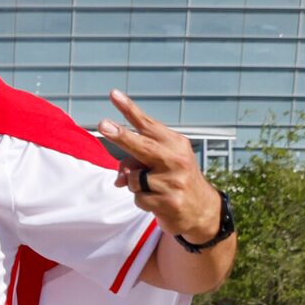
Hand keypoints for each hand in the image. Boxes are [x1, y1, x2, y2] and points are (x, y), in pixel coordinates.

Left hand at [95, 89, 222, 244]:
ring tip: (154, 188)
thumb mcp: (161, 164)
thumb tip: (119, 177)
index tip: (114, 94)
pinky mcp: (169, 202)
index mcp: (175, 143)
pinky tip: (158, 201)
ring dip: (135, 185)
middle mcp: (176, 159)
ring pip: (134, 178)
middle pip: (142, 146)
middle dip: (121, 136)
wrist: (202, 209)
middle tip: (102, 125)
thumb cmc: (175, 179)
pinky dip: (142, 201)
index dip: (129, 109)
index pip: (147, 124)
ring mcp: (174, 181)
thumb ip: (137, 161)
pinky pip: (138, 198)